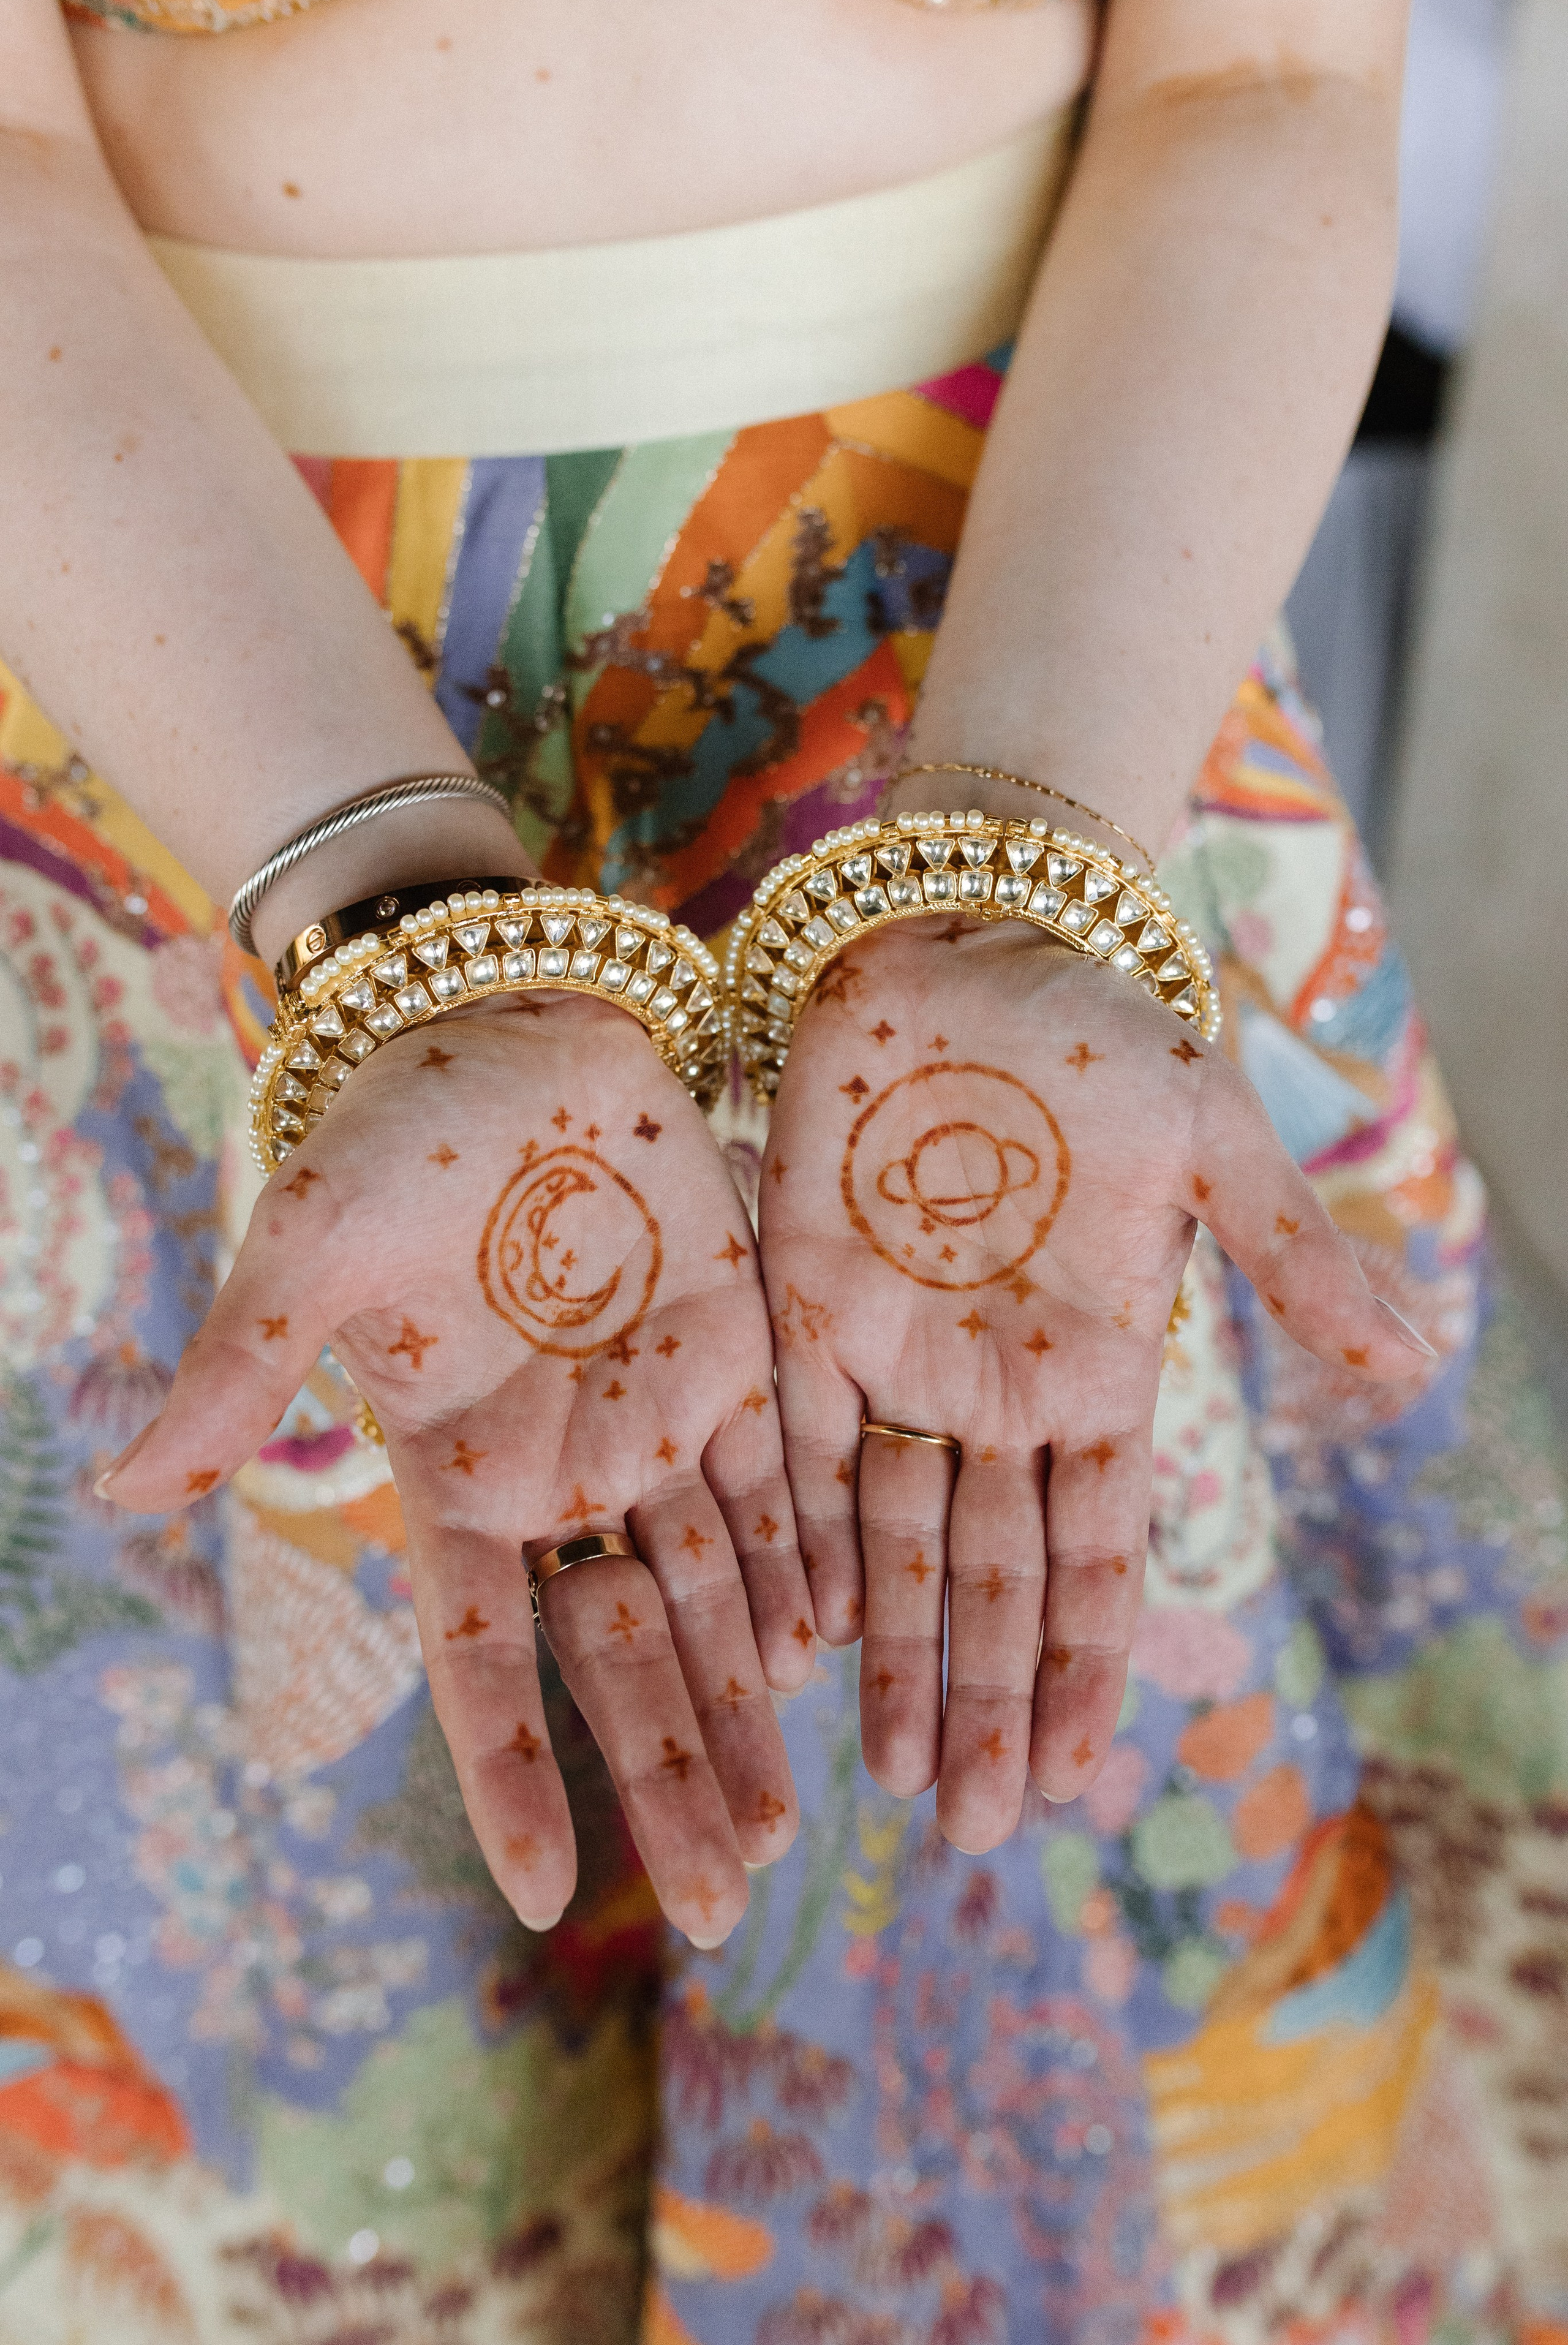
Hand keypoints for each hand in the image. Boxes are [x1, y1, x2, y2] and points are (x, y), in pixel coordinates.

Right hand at [99, 993, 815, 1945]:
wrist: (502, 1027)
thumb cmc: (390, 1136)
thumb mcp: (306, 1249)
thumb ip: (242, 1374)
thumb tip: (122, 1490)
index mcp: (460, 1475)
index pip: (487, 1662)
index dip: (514, 1776)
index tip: (549, 1900)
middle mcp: (564, 1470)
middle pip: (622, 1657)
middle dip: (670, 1778)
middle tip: (725, 1907)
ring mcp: (656, 1411)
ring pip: (715, 1591)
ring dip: (749, 1704)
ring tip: (791, 1828)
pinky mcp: (736, 1343)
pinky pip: (783, 1474)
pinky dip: (810, 1562)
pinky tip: (836, 1652)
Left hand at [760, 918, 1431, 1850]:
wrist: (976, 933)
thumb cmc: (1107, 1033)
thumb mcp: (1214, 1145)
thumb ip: (1289, 1261)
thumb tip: (1408, 1365)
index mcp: (1102, 1365)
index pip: (1096, 1552)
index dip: (1081, 1665)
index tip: (1070, 1777)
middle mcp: (998, 1385)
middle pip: (990, 1574)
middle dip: (983, 1698)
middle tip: (970, 1826)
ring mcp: (899, 1351)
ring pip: (891, 1539)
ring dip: (894, 1656)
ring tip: (888, 1777)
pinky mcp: (803, 1302)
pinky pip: (793, 1447)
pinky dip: (796, 1543)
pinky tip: (798, 1643)